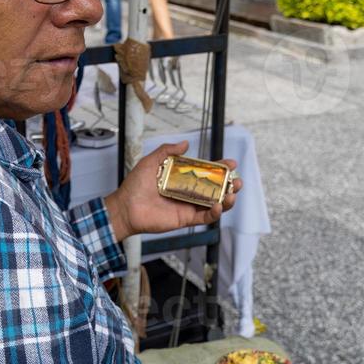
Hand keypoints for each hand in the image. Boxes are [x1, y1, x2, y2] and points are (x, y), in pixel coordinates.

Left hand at [104, 141, 240, 241]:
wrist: (126, 206)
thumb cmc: (135, 185)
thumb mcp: (151, 161)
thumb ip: (167, 151)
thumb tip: (185, 144)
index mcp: (182, 178)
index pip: (206, 172)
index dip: (220, 168)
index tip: (231, 162)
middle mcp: (188, 192)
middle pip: (215, 189)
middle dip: (229, 184)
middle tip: (237, 180)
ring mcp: (188, 206)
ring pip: (214, 204)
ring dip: (227, 199)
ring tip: (232, 193)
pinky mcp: (185, 219)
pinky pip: (204, 217)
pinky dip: (215, 213)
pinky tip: (218, 205)